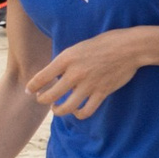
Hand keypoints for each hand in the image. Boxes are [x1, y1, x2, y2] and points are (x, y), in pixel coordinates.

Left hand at [28, 30, 146, 118]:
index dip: (31, 87)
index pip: (40, 78)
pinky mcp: (102, 92)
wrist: (130, 47)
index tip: (29, 90)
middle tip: (42, 99)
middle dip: (42, 100)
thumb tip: (56, 75)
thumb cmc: (105, 43)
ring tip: (57, 108)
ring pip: (66, 107)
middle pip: (49, 96)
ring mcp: (89, 85)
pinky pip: (86, 110)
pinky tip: (77, 110)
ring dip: (58, 110)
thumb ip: (66, 61)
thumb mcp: (79, 47)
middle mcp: (75, 73)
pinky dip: (79, 114)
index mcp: (66, 59)